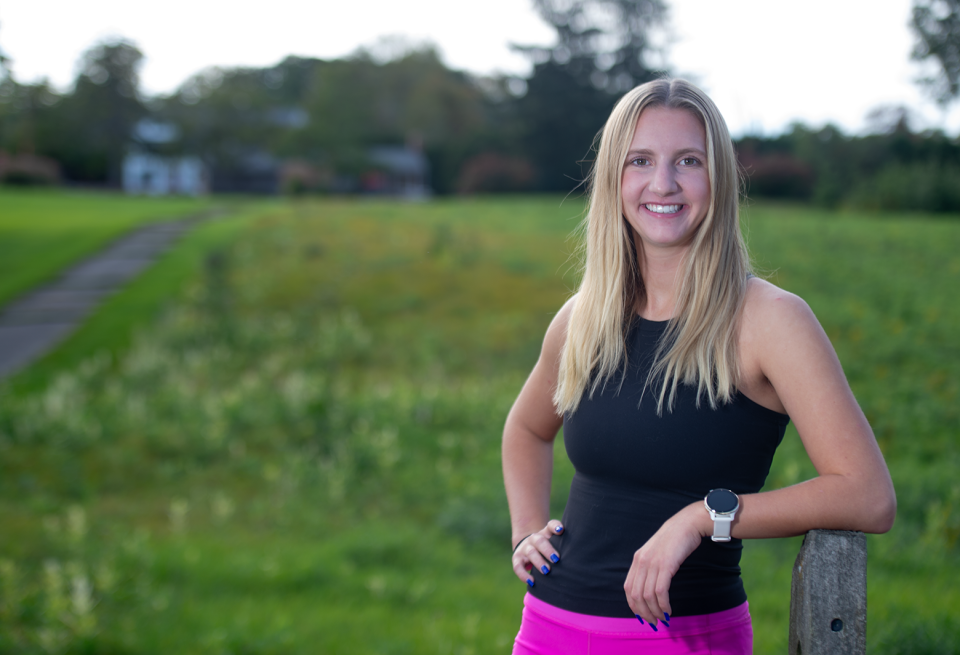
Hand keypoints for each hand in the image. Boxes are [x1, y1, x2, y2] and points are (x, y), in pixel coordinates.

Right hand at [511, 520, 563, 587]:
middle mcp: (533, 539)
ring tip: (547, 571)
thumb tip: (576, 554)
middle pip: (539, 541)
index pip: (550, 526)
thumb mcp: (554, 544)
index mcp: (545, 533)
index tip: (560, 530)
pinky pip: (518, 567)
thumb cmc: (548, 549)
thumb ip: (564, 545)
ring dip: (538, 561)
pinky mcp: (517, 559)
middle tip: (556, 559)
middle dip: (547, 550)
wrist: (528, 549)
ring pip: (530, 552)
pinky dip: (524, 575)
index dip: (555, 526)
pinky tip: (532, 582)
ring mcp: (524, 548)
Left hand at [624, 503, 706, 626]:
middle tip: (654, 623)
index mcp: (637, 559)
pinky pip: (660, 591)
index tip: (643, 616)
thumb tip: (650, 590)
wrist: (686, 524)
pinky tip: (669, 610)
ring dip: (655, 611)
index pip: (628, 589)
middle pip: (636, 595)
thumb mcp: (656, 553)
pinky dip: (663, 604)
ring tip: (663, 619)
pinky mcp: (666, 565)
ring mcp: (653, 563)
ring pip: (648, 595)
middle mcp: (641, 562)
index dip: (634, 606)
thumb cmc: (674, 540)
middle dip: (644, 613)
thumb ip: (650, 568)